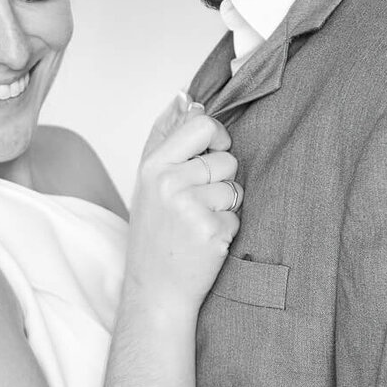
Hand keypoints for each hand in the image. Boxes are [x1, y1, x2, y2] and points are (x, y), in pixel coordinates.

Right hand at [126, 95, 241, 308]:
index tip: (213, 153)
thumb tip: (185, 95)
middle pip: (225, 158)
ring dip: (225, 206)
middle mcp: (169, 182)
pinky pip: (238, 215)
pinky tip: (205, 241)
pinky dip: (228, 229)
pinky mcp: (211, 231)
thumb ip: (167, 136)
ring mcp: (190, 207)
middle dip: (222, 178)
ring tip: (199, 223)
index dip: (217, 137)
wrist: (155, 290)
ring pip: (234, 187)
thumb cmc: (155, 235)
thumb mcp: (149, 182)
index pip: (201, 124)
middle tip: (198, 202)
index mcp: (153, 165)